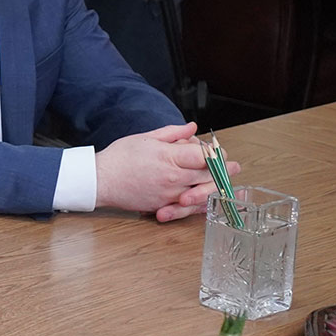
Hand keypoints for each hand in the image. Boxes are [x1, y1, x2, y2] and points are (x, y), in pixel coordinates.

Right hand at [93, 122, 234, 220]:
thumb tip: (192, 128)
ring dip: (218, 187)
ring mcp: (170, 194)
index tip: (221, 150)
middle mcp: (173, 177)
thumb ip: (173, 133)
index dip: (217, 153)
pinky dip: (203, 202)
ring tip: (228, 184)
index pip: (205, 155)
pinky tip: (210, 199)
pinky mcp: (164, 205)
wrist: (100, 180)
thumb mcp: (146, 137)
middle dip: (224, 170)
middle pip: (209, 175)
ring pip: (204, 193)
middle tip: (235, 167)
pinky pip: (190, 207)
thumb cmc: (119, 158)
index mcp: (169, 157)